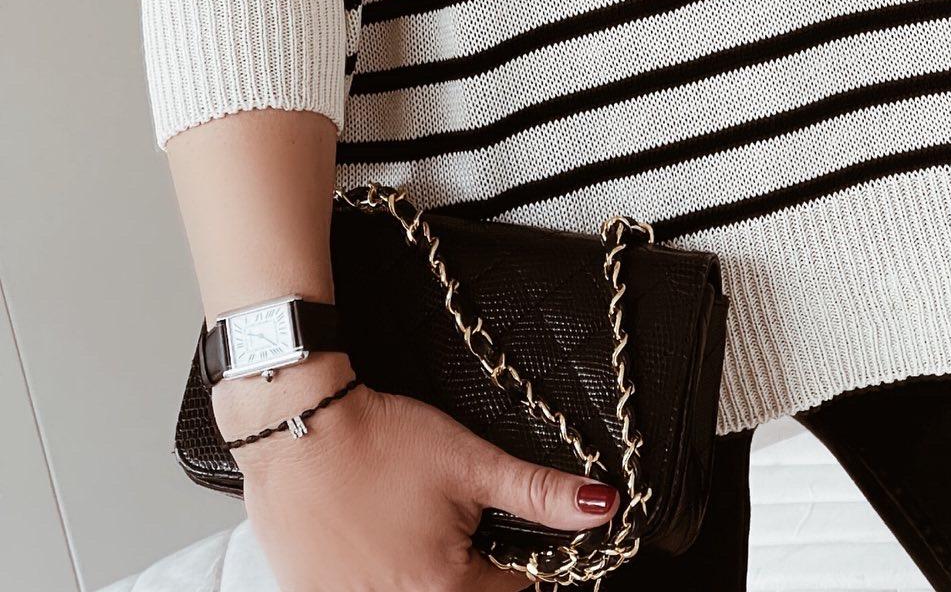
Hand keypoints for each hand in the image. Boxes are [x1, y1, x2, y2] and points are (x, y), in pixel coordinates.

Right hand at [214, 365, 619, 591]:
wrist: (298, 426)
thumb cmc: (382, 441)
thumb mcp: (471, 463)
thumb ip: (539, 494)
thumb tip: (601, 506)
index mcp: (443, 589)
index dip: (521, 558)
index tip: (505, 527)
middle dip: (471, 566)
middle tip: (449, 520)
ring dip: (423, 569)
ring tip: (407, 523)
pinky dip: (378, 572)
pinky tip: (372, 535)